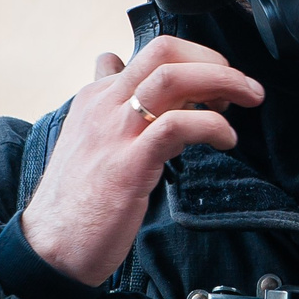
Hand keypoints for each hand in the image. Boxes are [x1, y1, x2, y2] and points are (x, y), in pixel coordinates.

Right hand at [21, 38, 265, 285]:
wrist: (51, 247)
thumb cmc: (77, 200)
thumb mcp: (88, 137)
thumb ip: (106, 101)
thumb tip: (111, 63)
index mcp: (97, 96)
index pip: (152, 52)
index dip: (195, 60)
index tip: (216, 86)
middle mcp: (105, 104)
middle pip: (164, 51)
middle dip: (213, 60)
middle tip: (241, 86)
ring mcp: (115, 131)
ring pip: (173, 78)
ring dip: (223, 82)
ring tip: (248, 99)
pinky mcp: (129, 163)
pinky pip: (177, 125)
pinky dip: (212, 125)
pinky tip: (225, 139)